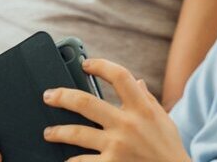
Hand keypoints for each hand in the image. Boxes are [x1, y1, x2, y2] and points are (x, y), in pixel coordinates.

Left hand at [41, 58, 189, 161]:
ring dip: (57, 131)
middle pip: (86, 102)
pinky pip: (82, 161)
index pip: (119, 76)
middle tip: (48, 96)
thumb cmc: (168, 148)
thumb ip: (147, 100)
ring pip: (76, 133)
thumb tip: (136, 82)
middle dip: (62, 97)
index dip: (100, 66)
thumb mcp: (162, 119)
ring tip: (49, 132)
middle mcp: (127, 124)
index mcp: (141, 108)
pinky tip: (65, 160)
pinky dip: (71, 161)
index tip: (86, 64)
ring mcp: (117, 147)